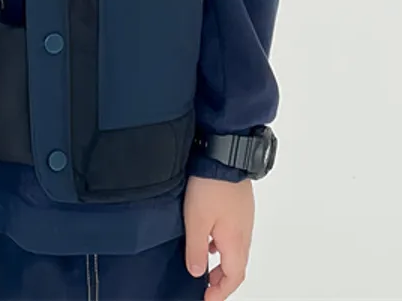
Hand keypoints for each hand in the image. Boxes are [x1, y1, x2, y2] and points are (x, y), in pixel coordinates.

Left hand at [183, 175, 254, 300]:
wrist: (224, 154)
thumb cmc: (210, 186)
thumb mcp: (196, 221)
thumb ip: (196, 250)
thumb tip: (197, 273)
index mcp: (235, 241)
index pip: (233, 277)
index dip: (221, 292)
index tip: (208, 299)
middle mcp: (244, 232)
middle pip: (237, 266)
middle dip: (222, 280)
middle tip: (205, 287)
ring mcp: (244, 217)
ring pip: (235, 249)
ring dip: (222, 262)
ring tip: (204, 263)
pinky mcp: (239, 205)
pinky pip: (234, 233)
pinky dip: (222, 243)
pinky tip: (209, 236)